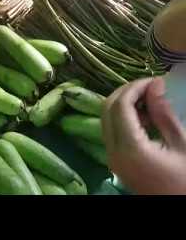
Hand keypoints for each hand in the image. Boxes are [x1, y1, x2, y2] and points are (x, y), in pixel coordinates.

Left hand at [102, 77, 185, 193]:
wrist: (179, 203)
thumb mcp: (182, 144)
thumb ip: (163, 113)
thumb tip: (154, 84)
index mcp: (129, 148)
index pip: (120, 106)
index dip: (135, 87)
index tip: (155, 80)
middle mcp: (113, 151)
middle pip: (107, 109)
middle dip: (126, 92)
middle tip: (151, 86)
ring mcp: (111, 157)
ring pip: (106, 118)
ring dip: (123, 104)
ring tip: (151, 100)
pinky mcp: (115, 160)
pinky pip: (112, 130)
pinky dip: (123, 117)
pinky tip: (145, 116)